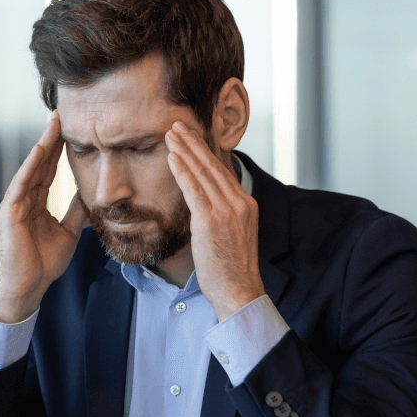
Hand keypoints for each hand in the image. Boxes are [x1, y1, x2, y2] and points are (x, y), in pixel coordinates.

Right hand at [0, 111, 89, 322]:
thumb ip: (75, 211)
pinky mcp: (9, 212)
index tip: (71, 129)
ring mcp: (14, 204)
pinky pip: (21, 184)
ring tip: (53, 123)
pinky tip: (41, 149)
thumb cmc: (44, 264)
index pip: (49, 170)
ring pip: (30, 168)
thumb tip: (88, 193)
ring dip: (42, 145)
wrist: (28, 287)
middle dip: (51, 138)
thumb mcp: (68, 232)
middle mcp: (24, 199)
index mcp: (36, 203)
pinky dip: (31, 165)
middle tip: (61, 113)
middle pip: (39, 163)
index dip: (59, 150)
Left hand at [165, 121, 265, 320]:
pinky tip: (172, 157)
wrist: (239, 290)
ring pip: (203, 173)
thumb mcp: (232, 236)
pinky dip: (182, 171)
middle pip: (213, 165)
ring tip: (170, 134)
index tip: (192, 137)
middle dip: (194, 143)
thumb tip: (205, 207)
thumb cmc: (231, 270)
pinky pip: (194, 190)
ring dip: (184, 150)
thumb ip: (222, 216)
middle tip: (178, 126)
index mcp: (245, 205)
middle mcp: (239, 203)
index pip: (222, 171)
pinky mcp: (211, 220)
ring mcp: (227, 210)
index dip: (205, 152)